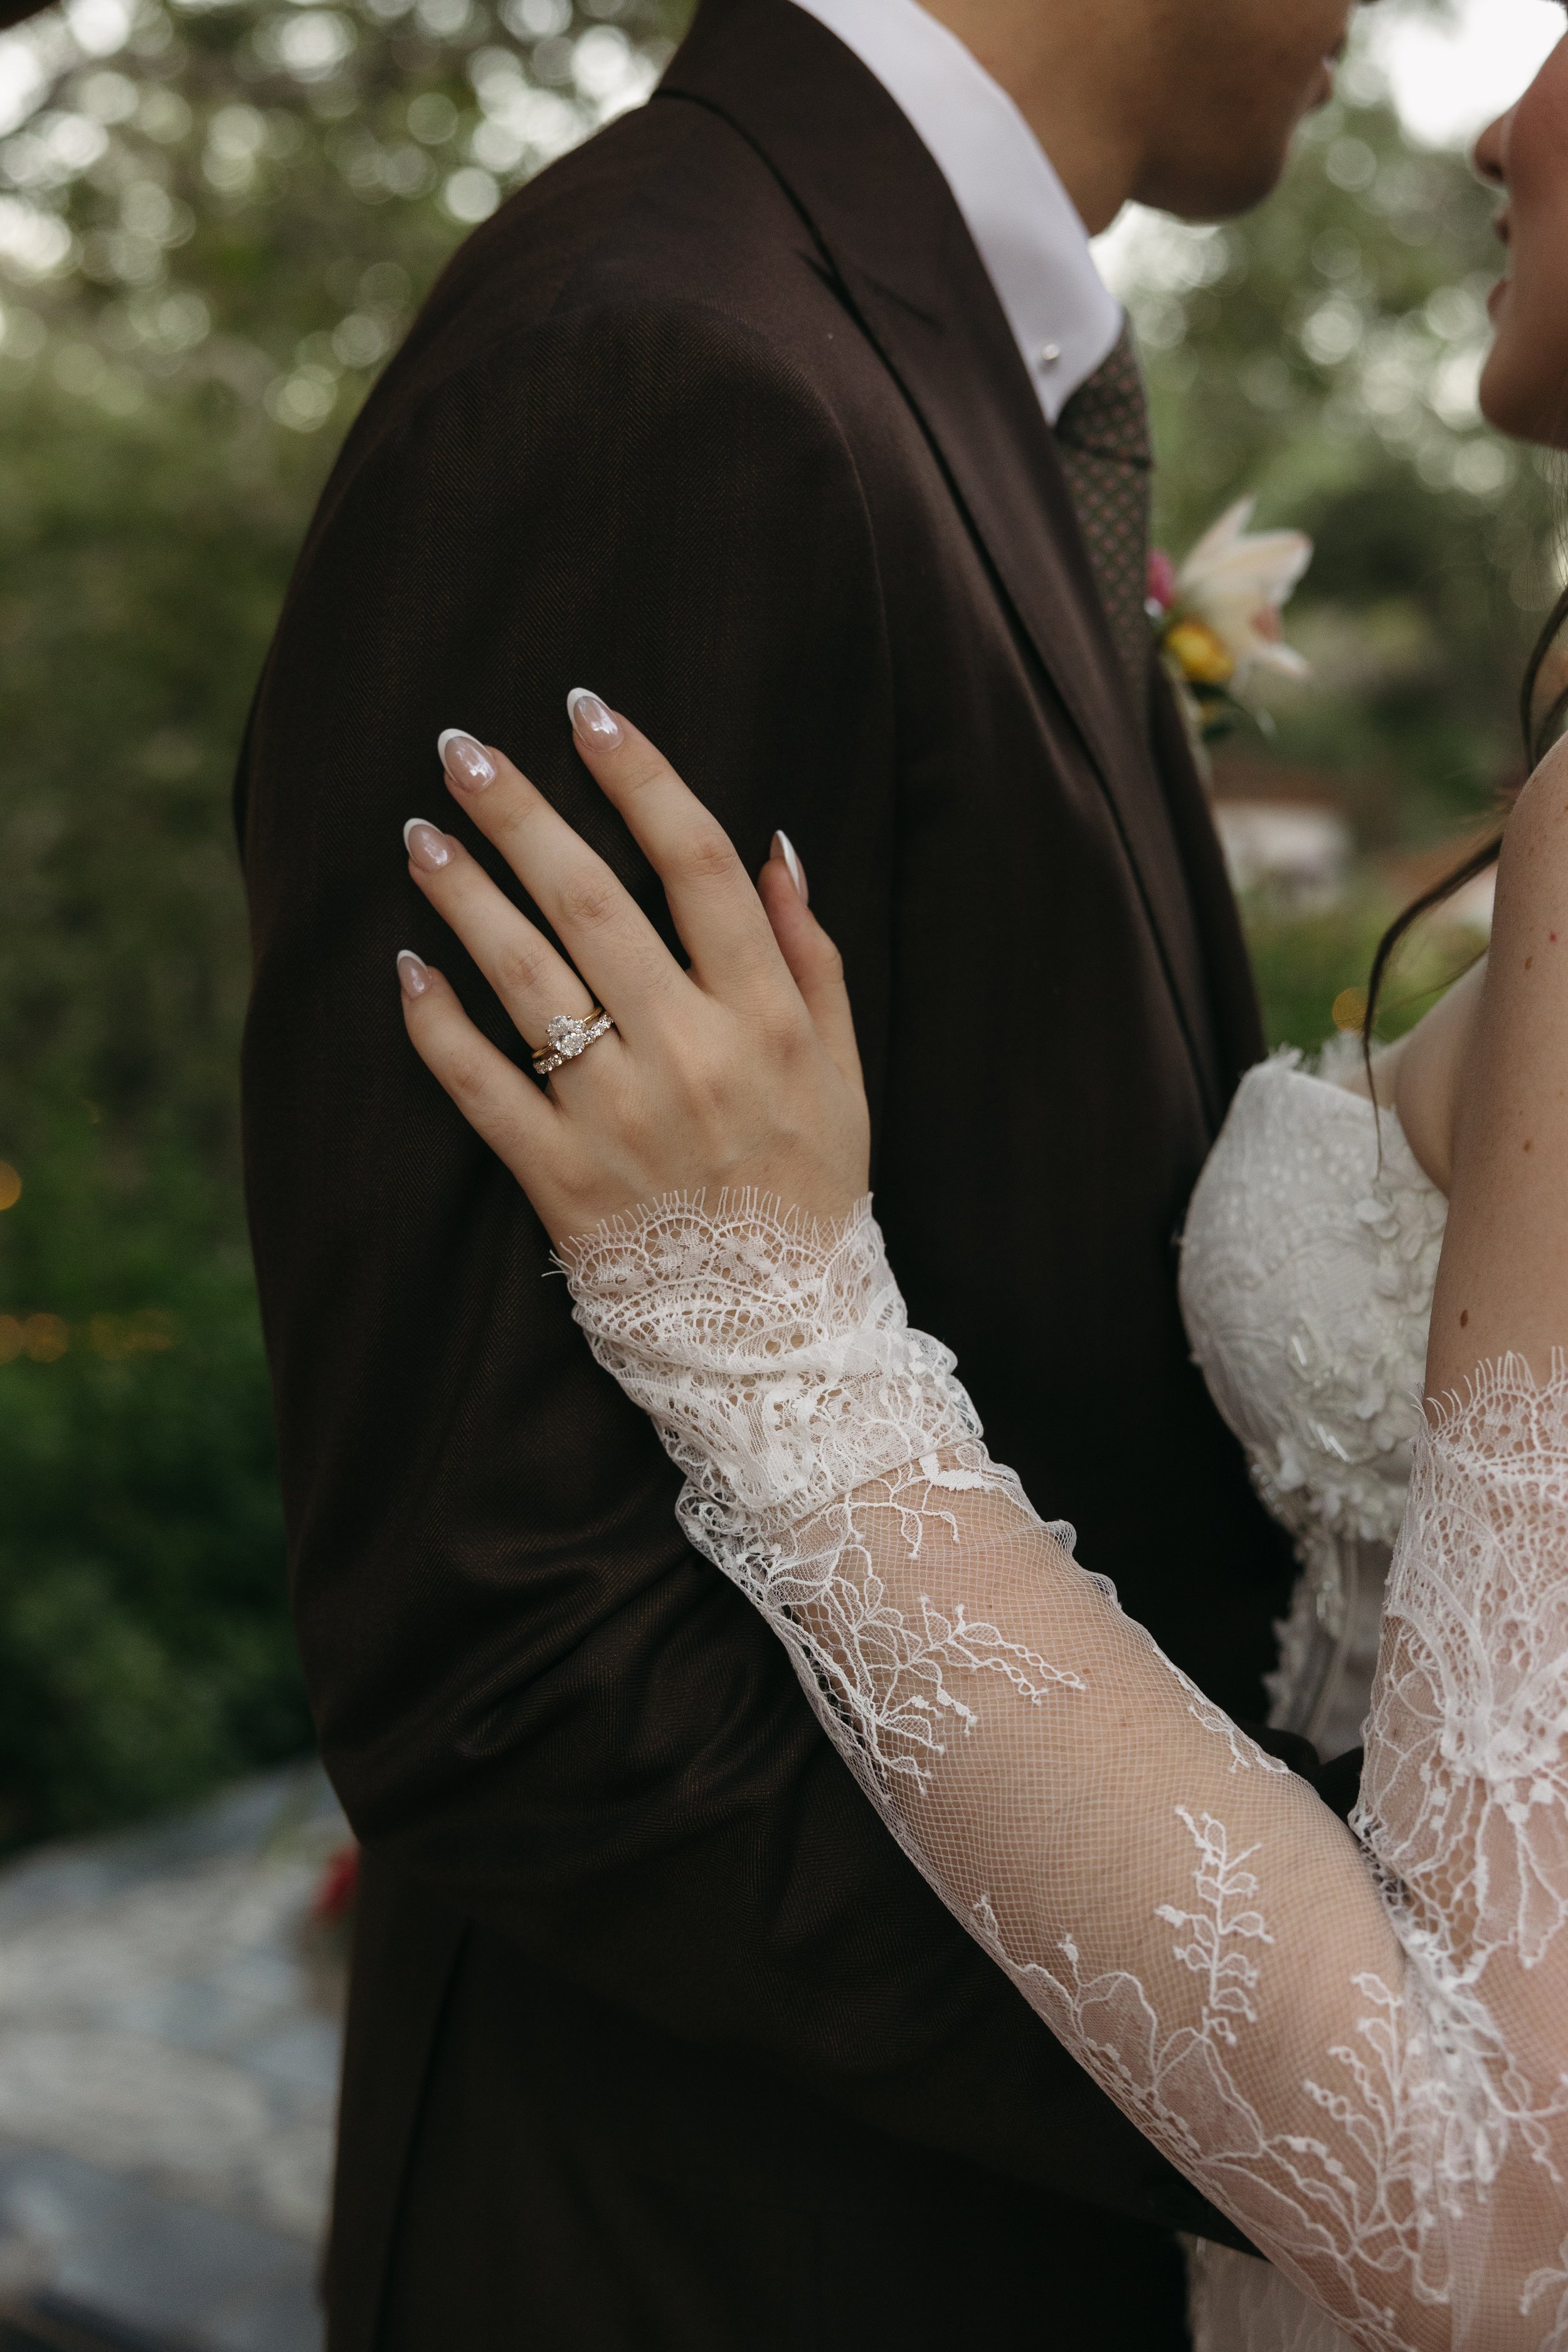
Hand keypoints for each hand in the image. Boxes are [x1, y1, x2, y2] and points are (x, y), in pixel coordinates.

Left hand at [395, 696, 870, 1249]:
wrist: (776, 1335)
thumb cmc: (810, 1187)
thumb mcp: (842, 1070)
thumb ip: (810, 955)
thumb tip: (774, 844)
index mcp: (764, 1019)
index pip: (696, 865)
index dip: (640, 776)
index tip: (588, 711)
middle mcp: (690, 1056)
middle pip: (592, 901)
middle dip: (520, 813)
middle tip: (461, 747)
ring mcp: (617, 1118)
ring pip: (524, 980)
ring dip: (463, 896)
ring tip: (419, 835)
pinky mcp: (559, 1179)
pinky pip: (480, 1087)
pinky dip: (437, 1026)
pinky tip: (405, 968)